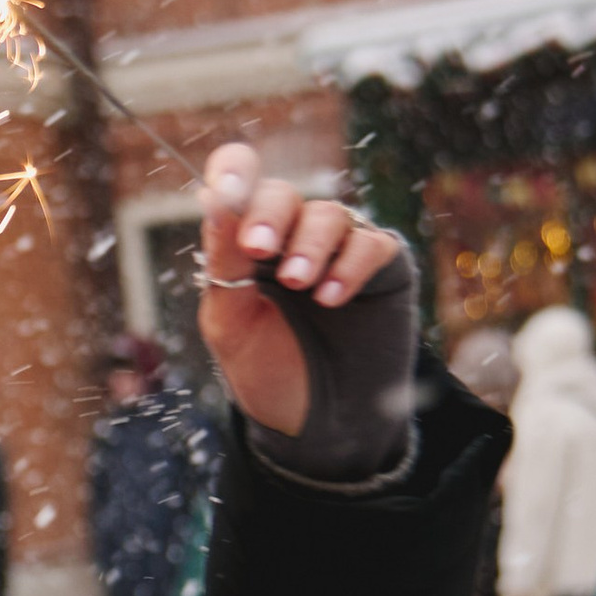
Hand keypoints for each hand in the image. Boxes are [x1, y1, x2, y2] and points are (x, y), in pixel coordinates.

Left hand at [196, 142, 405, 441]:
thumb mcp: (230, 321)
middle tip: (259, 250)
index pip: (240, 181)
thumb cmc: (266, 371)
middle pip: (282, 194)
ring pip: (329, 214)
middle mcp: (292, 235)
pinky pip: (372, 244)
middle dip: (269, 216)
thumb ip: (224, 262)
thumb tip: (212, 197)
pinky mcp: (383, 269)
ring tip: (299, 285)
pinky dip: (352, 263)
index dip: (234, 172)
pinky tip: (331, 296)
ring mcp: (338, 249)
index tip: (227, 190)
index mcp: (245, 242)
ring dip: (310, 245)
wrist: (314, 424)